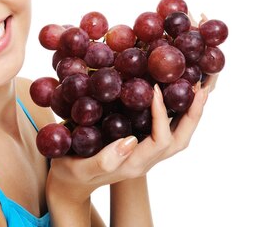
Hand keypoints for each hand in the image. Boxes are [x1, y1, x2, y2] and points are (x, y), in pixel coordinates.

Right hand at [46, 75, 213, 204]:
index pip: (161, 140)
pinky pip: (168, 129)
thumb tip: (130, 141)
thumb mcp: (80, 168)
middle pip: (181, 139)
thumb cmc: (70, 174)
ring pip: (179, 135)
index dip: (162, 114)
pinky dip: (178, 111)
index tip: (155, 89)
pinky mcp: (142, 144)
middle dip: (194, 113)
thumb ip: (104, 160)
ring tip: (198, 86)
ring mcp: (146, 153)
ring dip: (191, 112)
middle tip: (201, 87)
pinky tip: (176, 94)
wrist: (69, 183)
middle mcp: (146, 160)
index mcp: (134, 165)